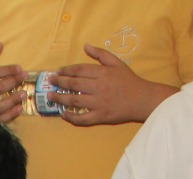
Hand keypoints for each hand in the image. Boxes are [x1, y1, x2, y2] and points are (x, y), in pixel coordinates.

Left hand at [53, 44, 175, 124]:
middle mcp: (98, 87)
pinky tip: (63, 113)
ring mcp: (98, 103)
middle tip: (50, 82)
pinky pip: (82, 118)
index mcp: (102, 73)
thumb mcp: (117, 63)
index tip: (57, 71)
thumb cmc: (129, 80)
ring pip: (74, 100)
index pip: (79, 70)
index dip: (66, 70)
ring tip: (50, 96)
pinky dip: (71, 117)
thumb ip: (101, 54)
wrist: (142, 99)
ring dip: (60, 98)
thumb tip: (86, 46)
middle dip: (59, 82)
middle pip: (73, 84)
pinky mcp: (100, 116)